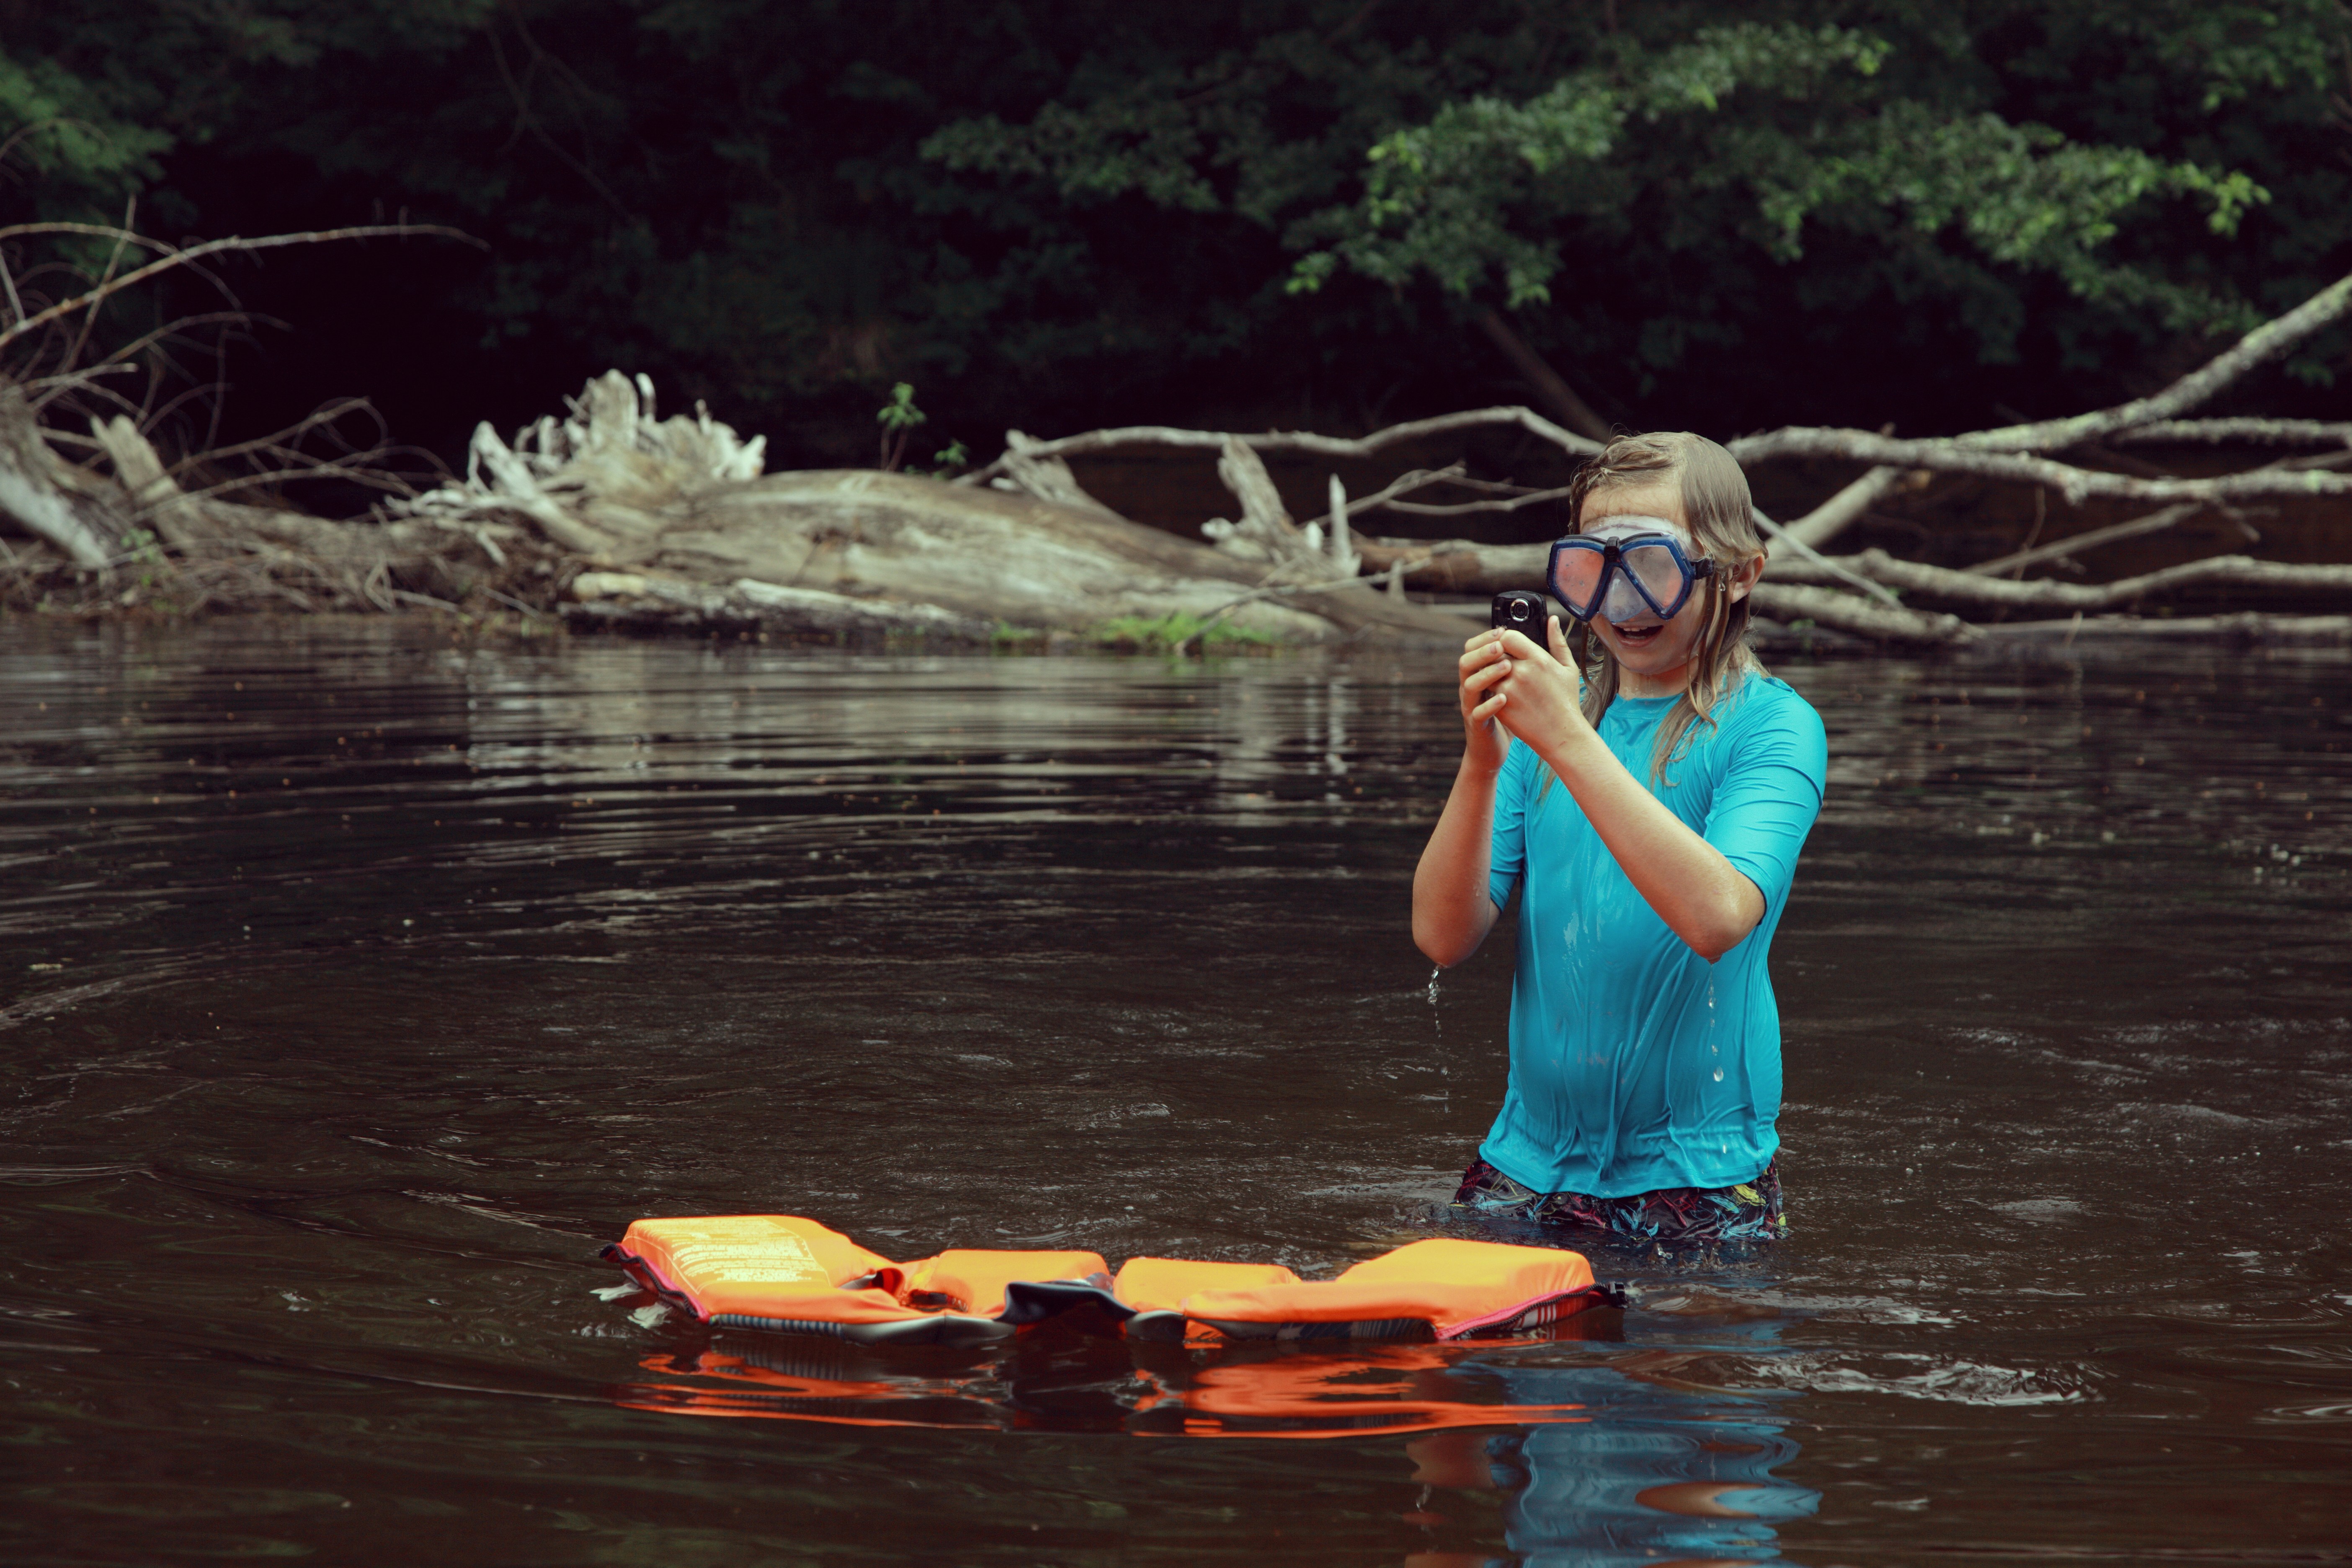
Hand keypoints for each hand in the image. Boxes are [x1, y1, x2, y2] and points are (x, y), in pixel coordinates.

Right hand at [1455, 628, 1514, 773]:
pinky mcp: (1476, 725)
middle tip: (1501, 645)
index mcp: (1478, 676)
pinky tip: (1504, 698)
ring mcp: (1471, 707)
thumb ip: (1516, 664)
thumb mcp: (1511, 686)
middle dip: (1482, 651)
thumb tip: (1530, 643)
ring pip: (1469, 686)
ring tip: (1506, 667)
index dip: (1485, 639)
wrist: (1492, 750)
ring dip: (1487, 674)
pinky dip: (1490, 704)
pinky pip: (1478, 713)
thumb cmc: (1506, 714)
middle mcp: (1471, 689)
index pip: (1473, 649)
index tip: (1502, 630)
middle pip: (1465, 663)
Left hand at [1490, 616, 1587, 755]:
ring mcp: (1509, 690)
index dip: (1503, 638)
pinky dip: (1491, 690)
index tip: (1506, 644)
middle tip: (1501, 661)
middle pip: (1494, 653)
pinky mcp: (1500, 706)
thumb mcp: (1567, 668)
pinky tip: (1503, 694)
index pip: (1507, 636)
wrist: (1561, 734)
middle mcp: (1521, 672)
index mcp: (1538, 659)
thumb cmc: (1566, 701)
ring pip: (1487, 673)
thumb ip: (1557, 641)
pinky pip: (1487, 691)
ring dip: (1491, 674)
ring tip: (1503, 680)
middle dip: (1496, 656)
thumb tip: (1551, 619)